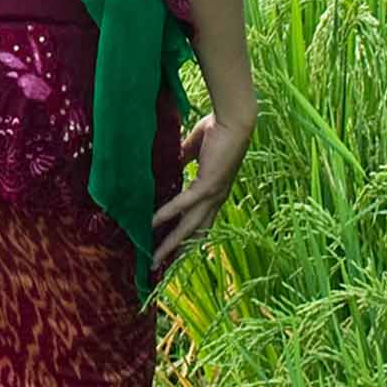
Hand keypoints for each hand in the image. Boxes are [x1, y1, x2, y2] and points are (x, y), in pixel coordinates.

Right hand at [149, 93, 253, 282]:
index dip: (186, 237)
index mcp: (215, 191)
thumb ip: (185, 157)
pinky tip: (152, 223)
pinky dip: (167, 214)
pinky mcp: (208, 185)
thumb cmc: (218, 129)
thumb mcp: (196, 148)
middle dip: (176, 251)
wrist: (234, 121)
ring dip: (171, 243)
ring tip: (154, 257)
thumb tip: (172, 160)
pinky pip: (183, 204)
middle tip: (158, 265)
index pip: (200, 221)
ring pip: (189, 226)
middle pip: (195, 233)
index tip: (170, 249)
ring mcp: (213, 194)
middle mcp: (216, 199)